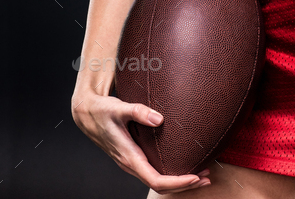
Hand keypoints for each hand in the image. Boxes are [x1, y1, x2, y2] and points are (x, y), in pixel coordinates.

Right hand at [71, 92, 210, 191]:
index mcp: (129, 157)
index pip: (156, 180)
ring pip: (158, 181)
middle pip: (161, 186)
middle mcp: (131, 164)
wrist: (86, 113)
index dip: (177, 182)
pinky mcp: (134, 157)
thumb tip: (160, 119)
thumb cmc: (102, 110)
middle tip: (208, 177)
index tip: (195, 177)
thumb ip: (139, 111)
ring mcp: (132, 162)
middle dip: (185, 185)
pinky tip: (183, 164)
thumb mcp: (119, 108)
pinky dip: (171, 173)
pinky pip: (154, 172)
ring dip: (180, 181)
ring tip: (203, 174)